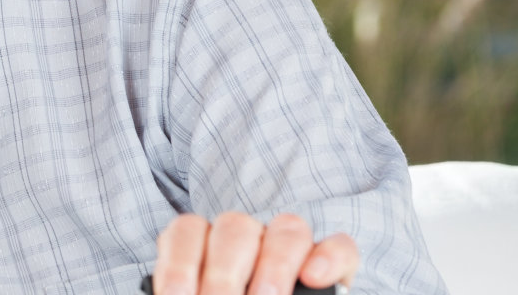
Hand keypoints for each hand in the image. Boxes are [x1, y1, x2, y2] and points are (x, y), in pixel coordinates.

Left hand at [151, 212, 355, 294]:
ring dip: (273, 266)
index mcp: (207, 245)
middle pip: (235, 228)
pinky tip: (313, 279)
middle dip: (223, 273)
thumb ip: (202, 289)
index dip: (178, 262)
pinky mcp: (334, 261)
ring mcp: (292, 245)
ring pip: (287, 230)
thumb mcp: (206, 294)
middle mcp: (249, 237)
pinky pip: (339, 246)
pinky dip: (328, 258)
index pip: (188, 231)